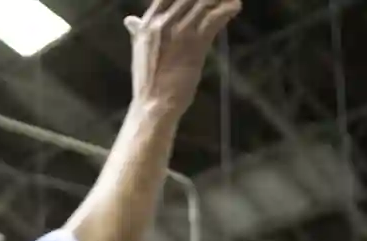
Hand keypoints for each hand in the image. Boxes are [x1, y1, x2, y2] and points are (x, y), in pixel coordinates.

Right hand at [126, 0, 241, 116]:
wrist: (154, 105)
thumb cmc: (149, 82)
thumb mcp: (140, 51)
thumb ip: (139, 32)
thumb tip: (130, 20)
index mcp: (148, 23)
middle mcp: (163, 23)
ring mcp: (179, 32)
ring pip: (204, 2)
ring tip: (231, 0)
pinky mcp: (196, 43)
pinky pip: (215, 17)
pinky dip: (228, 8)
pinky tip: (236, 6)